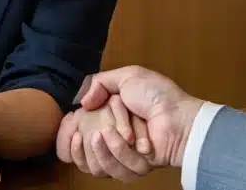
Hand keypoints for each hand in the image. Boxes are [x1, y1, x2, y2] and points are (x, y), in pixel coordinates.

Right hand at [62, 66, 203, 177]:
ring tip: (106, 133)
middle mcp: (112, 140)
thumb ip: (100, 83)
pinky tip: (127, 140)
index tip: (67, 128)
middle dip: (81, 144)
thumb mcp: (128, 77)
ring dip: (102, 148)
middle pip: (82, 155)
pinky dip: (120, 151)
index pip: (76, 137)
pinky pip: (116, 168)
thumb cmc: (157, 95)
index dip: (66, 138)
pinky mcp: (134, 169)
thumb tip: (81, 103)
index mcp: (107, 118)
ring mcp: (123, 156)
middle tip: (82, 133)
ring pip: (97, 165)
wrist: (178, 116)